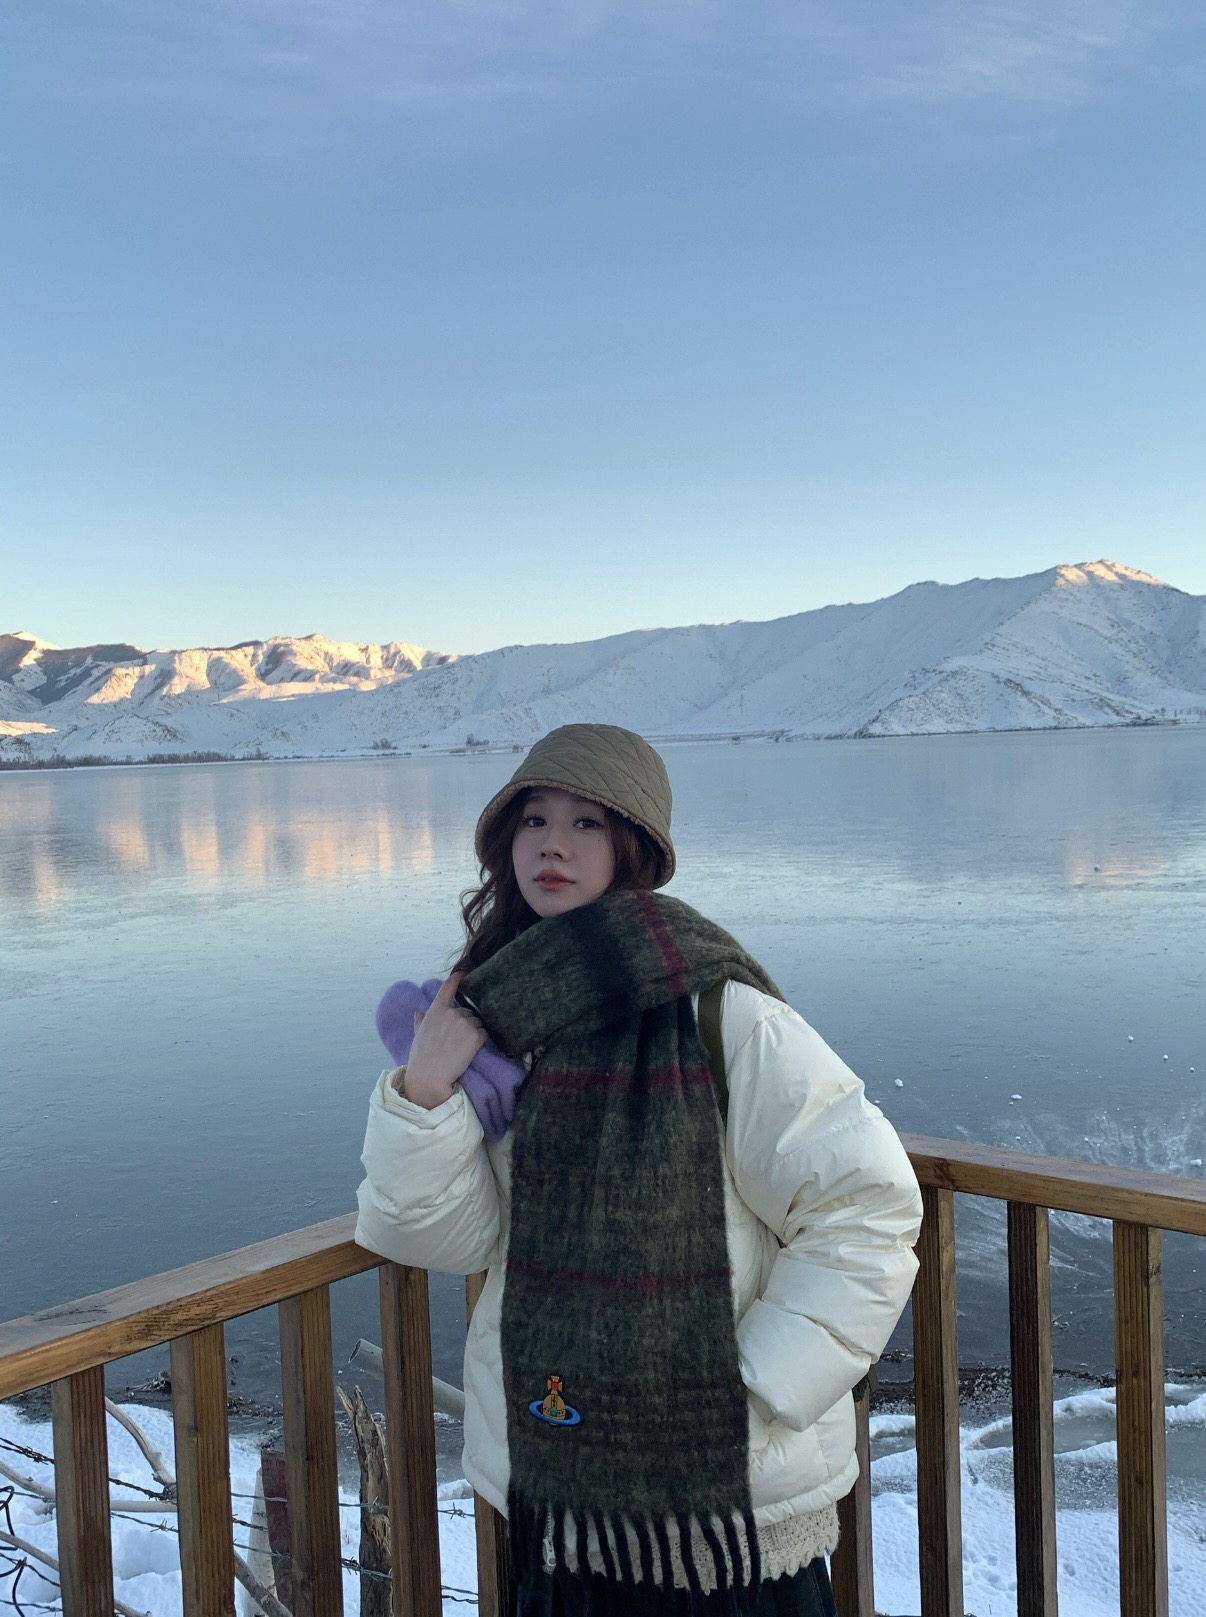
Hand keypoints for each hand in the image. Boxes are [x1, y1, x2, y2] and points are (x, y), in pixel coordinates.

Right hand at [402, 973, 486, 1109]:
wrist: (429, 1076)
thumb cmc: (421, 1057)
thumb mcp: (418, 1035)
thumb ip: (420, 1021)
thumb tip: (418, 1013)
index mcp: (437, 1009)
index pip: (449, 986)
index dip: (457, 978)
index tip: (463, 973)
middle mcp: (452, 1012)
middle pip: (468, 1011)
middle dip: (465, 1022)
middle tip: (456, 1040)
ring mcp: (465, 1023)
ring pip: (477, 1023)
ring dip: (473, 1032)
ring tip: (461, 1047)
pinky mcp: (476, 1036)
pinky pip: (484, 1034)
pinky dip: (480, 1042)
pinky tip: (470, 1052)